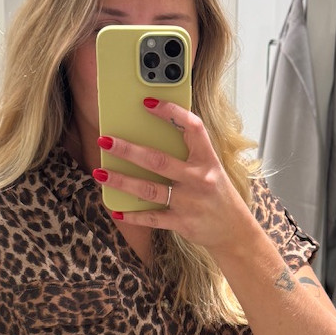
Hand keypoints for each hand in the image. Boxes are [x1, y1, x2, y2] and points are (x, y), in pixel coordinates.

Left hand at [95, 100, 250, 252]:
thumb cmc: (219, 195)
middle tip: (105, 141)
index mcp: (208, 160)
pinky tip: (116, 210)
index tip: (148, 103)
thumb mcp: (212, 170)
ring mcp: (190, 202)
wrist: (235, 231)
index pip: (192, 128)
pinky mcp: (182, 222)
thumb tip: (151, 138)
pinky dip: (133, 215)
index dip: (171, 112)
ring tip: (100, 173)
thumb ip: (188, 155)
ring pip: (149, 189)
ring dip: (122, 181)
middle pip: (158, 160)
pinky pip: (152, 217)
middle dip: (128, 150)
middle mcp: (199, 178)